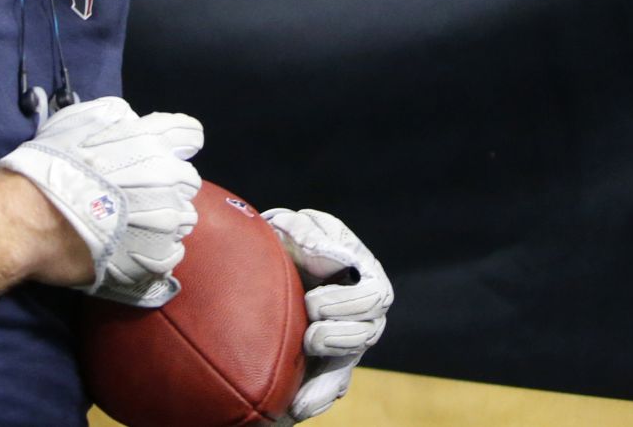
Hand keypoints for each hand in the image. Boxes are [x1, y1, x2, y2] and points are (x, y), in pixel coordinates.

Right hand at [0, 96, 203, 307]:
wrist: (30, 216)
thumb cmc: (50, 165)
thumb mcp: (80, 121)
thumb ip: (116, 118)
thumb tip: (133, 121)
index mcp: (152, 140)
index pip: (190, 135)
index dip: (179, 144)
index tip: (165, 153)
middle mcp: (168, 177)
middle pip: (187, 181)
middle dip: (167, 185)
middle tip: (137, 196)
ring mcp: (166, 219)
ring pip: (182, 218)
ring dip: (163, 220)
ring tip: (132, 226)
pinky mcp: (157, 255)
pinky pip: (173, 253)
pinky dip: (157, 252)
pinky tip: (133, 248)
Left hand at [263, 208, 392, 423]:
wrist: (259, 265)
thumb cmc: (284, 239)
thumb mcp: (294, 225)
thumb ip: (310, 232)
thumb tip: (335, 258)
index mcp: (362, 274)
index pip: (374, 296)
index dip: (345, 303)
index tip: (311, 300)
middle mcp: (363, 310)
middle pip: (368, 331)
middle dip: (337, 328)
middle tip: (307, 319)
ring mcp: (348, 338)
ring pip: (351, 358)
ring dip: (328, 356)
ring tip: (303, 345)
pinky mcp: (329, 363)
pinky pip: (331, 387)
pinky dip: (316, 397)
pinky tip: (296, 407)